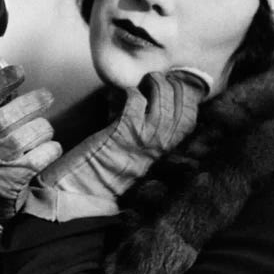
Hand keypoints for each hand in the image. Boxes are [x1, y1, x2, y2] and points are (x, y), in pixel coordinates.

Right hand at [0, 65, 61, 222]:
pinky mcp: (13, 179)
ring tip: (42, 132)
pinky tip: (48, 150)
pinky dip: (50, 150)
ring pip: (32, 133)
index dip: (0, 82)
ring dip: (44, 129)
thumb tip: (1, 67)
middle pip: (11, 114)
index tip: (19, 71)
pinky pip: (42, 155)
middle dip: (34, 102)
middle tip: (47, 97)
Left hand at [22, 69, 209, 220]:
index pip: (192, 119)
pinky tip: (123, 94)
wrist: (81, 195)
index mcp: (167, 155)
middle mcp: (160, 149)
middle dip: (175, 85)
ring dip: (155, 84)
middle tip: (161, 78)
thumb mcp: (136, 156)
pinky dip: (130, 92)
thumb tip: (150, 105)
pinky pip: (135, 103)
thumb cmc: (105, 174)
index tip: (179, 82)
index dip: (189, 96)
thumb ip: (148, 136)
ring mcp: (142, 142)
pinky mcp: (120, 135)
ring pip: (162, 101)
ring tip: (147, 81)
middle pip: (182, 107)